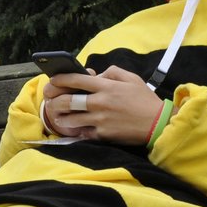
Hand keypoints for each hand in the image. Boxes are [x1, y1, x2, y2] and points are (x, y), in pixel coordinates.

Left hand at [43, 64, 164, 145]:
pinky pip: (83, 133)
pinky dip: (76, 130)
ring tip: (57, 116)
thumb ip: (112, 72)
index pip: (76, 80)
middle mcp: (100, 103)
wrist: (157, 124)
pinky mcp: (103, 134)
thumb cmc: (145, 100)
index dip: (60, 79)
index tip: (52, 80)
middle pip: (68, 101)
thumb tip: (96, 75)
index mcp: (106, 87)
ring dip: (60, 117)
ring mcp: (100, 120)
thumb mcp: (132, 78)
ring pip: (71, 119)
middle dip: (54, 100)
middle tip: (49, 100)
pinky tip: (72, 129)